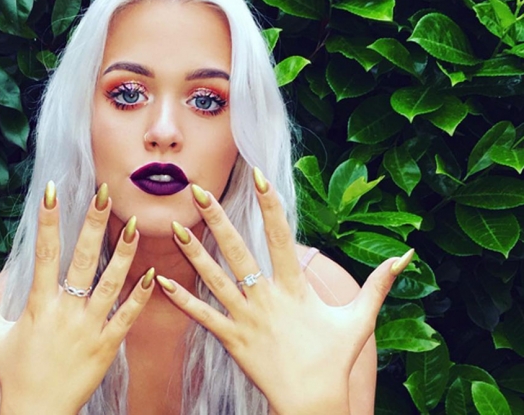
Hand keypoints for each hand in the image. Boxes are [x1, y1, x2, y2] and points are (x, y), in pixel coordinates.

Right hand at [0, 182, 153, 414]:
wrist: (36, 414)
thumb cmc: (14, 372)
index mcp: (38, 305)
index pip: (44, 253)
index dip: (49, 220)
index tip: (52, 190)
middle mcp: (65, 312)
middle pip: (81, 260)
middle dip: (93, 224)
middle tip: (105, 194)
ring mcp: (89, 329)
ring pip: (110, 285)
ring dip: (124, 255)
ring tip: (134, 226)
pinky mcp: (107, 346)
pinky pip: (126, 317)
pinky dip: (140, 297)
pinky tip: (154, 275)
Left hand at [158, 169, 412, 414]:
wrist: (312, 402)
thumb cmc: (335, 358)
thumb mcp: (360, 318)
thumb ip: (379, 284)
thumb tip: (406, 256)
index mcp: (295, 287)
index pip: (281, 236)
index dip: (270, 204)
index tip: (258, 176)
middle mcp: (266, 297)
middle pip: (238, 251)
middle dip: (218, 218)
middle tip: (198, 191)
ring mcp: (246, 318)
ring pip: (214, 279)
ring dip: (193, 253)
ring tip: (174, 227)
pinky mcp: (231, 339)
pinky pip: (203, 317)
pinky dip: (183, 300)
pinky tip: (162, 283)